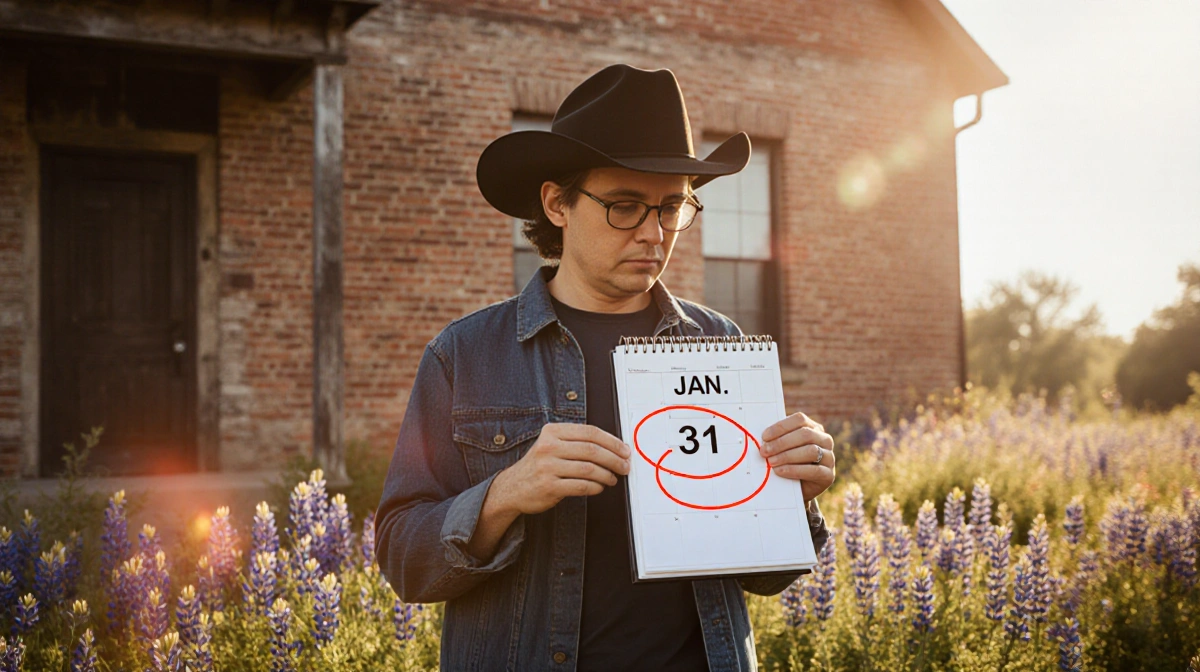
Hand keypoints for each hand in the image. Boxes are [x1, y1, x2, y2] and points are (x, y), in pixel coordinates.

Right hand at [491, 423, 630, 516]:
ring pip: (589, 469)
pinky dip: (596, 487)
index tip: (624, 450)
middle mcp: (549, 447)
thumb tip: (613, 447)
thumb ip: (576, 442)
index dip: (612, 441)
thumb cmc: (538, 465)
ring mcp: (548, 467)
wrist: (512, 487)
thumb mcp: (551, 445)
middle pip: (592, 450)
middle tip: (625, 466)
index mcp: (552, 432)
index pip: (590, 432)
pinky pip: (581, 486)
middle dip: (614, 459)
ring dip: (607, 475)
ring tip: (613, 478)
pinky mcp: (549, 486)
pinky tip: (600, 487)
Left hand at [760, 412, 835, 502]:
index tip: (764, 437)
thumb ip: (778, 439)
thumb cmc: (788, 462)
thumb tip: (762, 437)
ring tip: (771, 462)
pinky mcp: (829, 475)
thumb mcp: (784, 448)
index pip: (799, 419)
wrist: (797, 488)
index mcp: (814, 428)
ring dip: (787, 456)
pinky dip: (794, 470)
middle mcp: (825, 440)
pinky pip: (814, 470)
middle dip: (782, 442)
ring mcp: (830, 457)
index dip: (781, 427)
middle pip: (805, 434)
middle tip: (764, 451)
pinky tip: (780, 471)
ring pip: (810, 451)